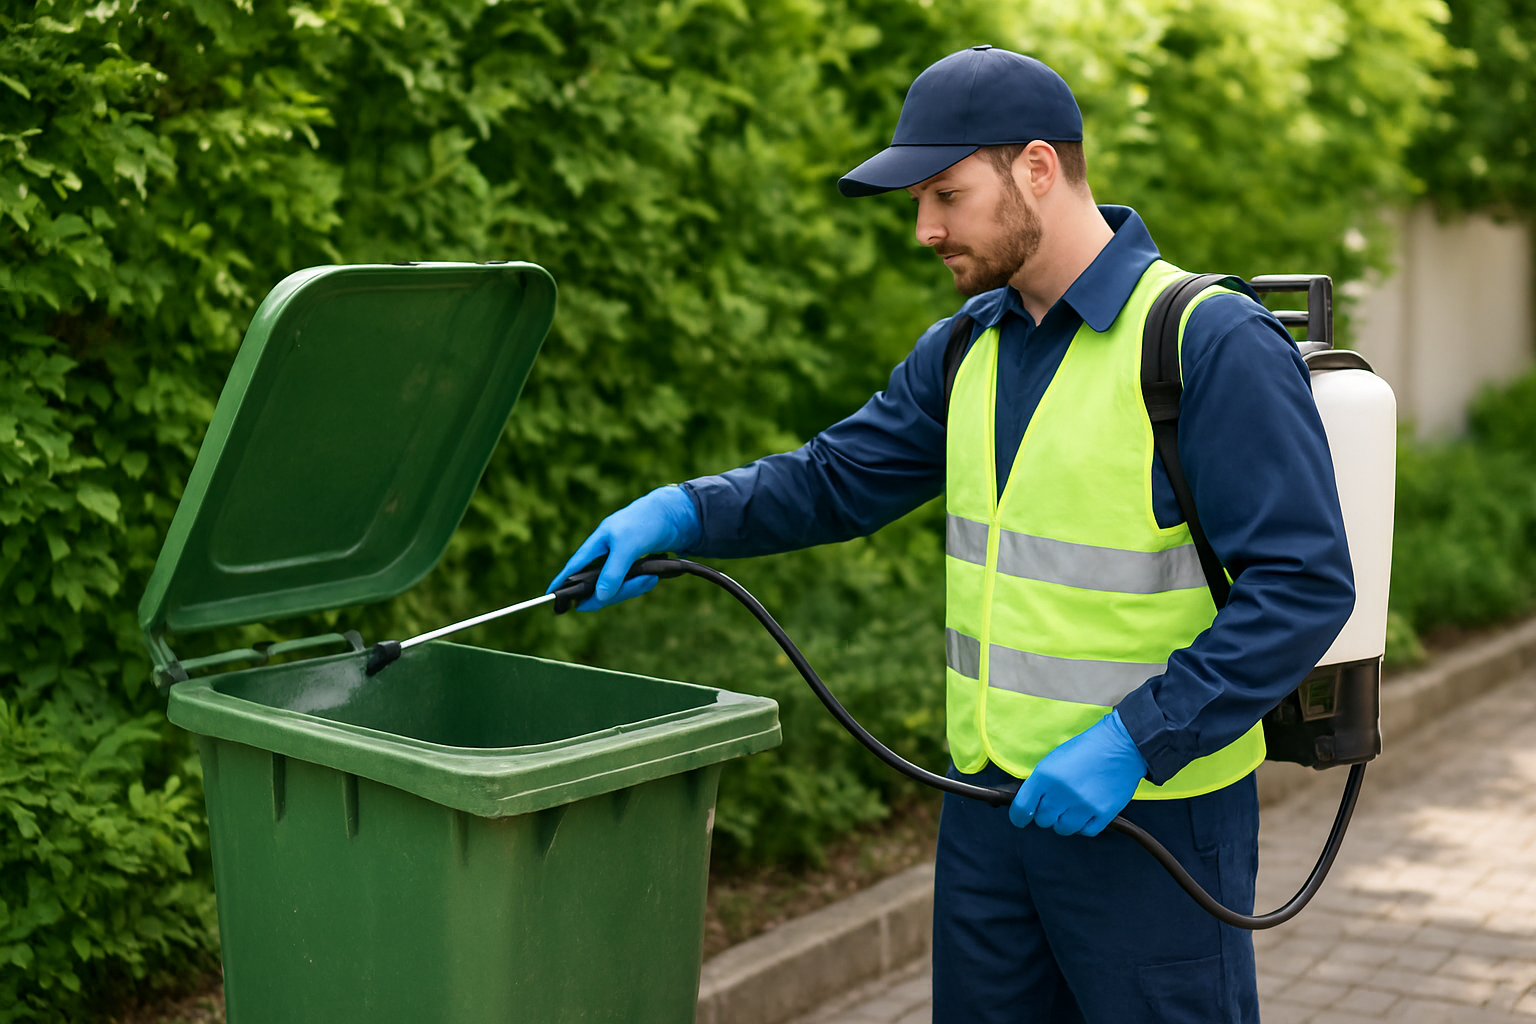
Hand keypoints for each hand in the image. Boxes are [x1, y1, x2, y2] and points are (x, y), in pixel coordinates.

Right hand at [546, 486, 701, 610]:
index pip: (574, 567)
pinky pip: (630, 585)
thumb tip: (600, 597)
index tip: (549, 597)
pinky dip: (641, 585)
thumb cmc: (646, 522)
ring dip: (632, 588)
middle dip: (614, 592)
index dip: (562, 582)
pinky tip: (653, 578)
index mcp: (597, 544)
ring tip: (651, 578)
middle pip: (596, 585)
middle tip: (636, 586)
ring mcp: (619, 561)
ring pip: (615, 587)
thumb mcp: (628, 546)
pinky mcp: (634, 566)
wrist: (675, 514)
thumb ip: (613, 571)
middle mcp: (605, 554)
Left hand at [1008, 710, 1147, 836]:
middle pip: (1043, 820)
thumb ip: (1040, 782)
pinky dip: (1083, 825)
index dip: (1018, 816)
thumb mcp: (1054, 759)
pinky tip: (1086, 811)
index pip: (1022, 808)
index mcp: (1046, 776)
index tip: (1021, 819)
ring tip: (1073, 806)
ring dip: (1064, 820)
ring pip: (1063, 829)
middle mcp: (1062, 794)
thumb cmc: (1085, 749)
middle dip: (1046, 813)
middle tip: (1056, 803)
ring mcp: (1083, 806)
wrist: (1121, 746)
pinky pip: (1085, 831)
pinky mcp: (1103, 814)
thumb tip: (1030, 803)